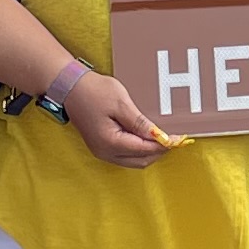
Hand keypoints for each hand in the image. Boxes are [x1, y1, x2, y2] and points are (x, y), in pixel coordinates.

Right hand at [60, 67, 179, 167]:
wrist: (70, 87)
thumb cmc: (94, 91)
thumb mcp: (121, 104)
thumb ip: (140, 123)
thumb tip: (159, 136)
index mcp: (110, 142)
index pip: (145, 150)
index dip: (164, 145)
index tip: (179, 138)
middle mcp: (105, 152)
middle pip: (141, 160)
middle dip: (159, 151)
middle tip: (174, 139)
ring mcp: (102, 151)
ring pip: (134, 161)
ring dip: (150, 152)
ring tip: (164, 138)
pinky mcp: (101, 147)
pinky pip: (125, 155)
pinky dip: (139, 150)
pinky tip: (148, 138)